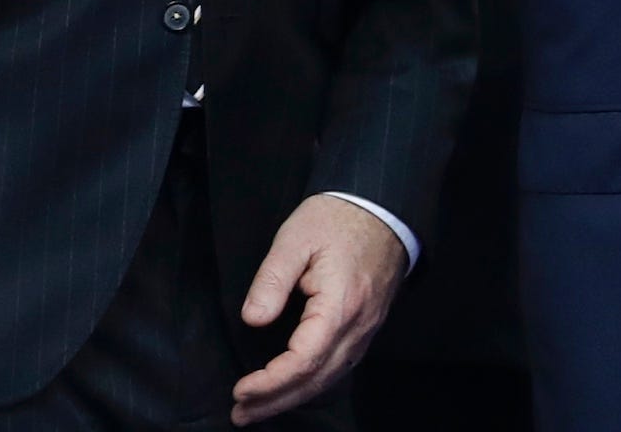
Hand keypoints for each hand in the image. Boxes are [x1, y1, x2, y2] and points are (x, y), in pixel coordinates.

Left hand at [230, 195, 406, 423]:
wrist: (380, 208)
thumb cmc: (337, 218)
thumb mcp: (295, 237)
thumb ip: (272, 280)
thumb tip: (253, 319)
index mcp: (340, 306)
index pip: (303, 361)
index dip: (270, 382)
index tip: (240, 389)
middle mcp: (357, 327)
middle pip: (316, 380)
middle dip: (276, 402)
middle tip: (240, 414)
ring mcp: (365, 330)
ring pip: (330, 379)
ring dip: (293, 398)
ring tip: (258, 408)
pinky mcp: (366, 327)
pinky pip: (340, 367)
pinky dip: (313, 385)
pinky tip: (293, 388)